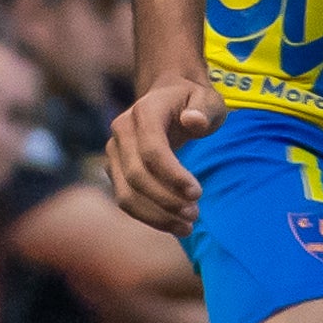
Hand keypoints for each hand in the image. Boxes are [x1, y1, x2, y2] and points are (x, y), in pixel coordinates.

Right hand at [106, 76, 220, 231]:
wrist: (168, 96)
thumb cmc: (192, 101)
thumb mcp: (208, 100)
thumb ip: (205, 109)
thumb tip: (193, 121)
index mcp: (145, 111)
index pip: (152, 149)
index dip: (173, 175)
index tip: (198, 194)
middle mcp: (122, 130)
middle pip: (137, 176)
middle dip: (166, 200)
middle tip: (195, 214)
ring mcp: (114, 151)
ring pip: (125, 194)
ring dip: (156, 216)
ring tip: (187, 226)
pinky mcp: (115, 169)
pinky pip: (126, 200)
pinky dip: (148, 217)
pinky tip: (175, 225)